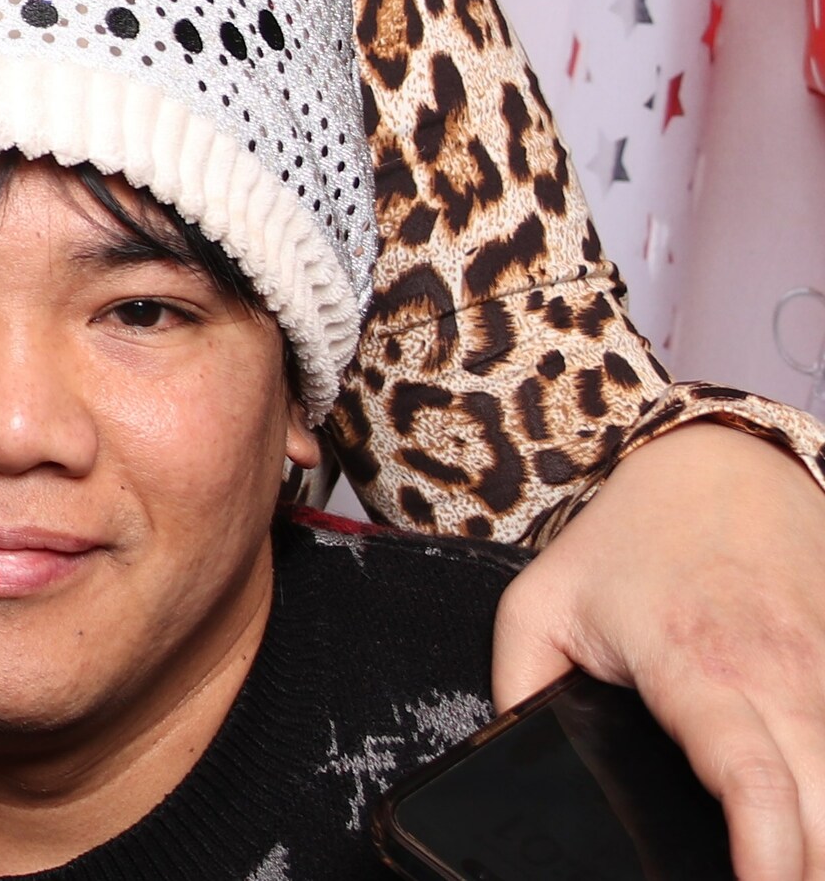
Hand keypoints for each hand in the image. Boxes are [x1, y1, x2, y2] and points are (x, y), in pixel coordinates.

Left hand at [498, 422, 824, 880]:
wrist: (720, 465)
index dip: (769, 854)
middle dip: (813, 868)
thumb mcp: (540, 604)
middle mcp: (783, 678)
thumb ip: (519, 691)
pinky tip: (819, 823)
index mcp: (700, 669)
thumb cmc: (630, 538)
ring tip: (797, 869)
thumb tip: (511, 769)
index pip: (752, 780)